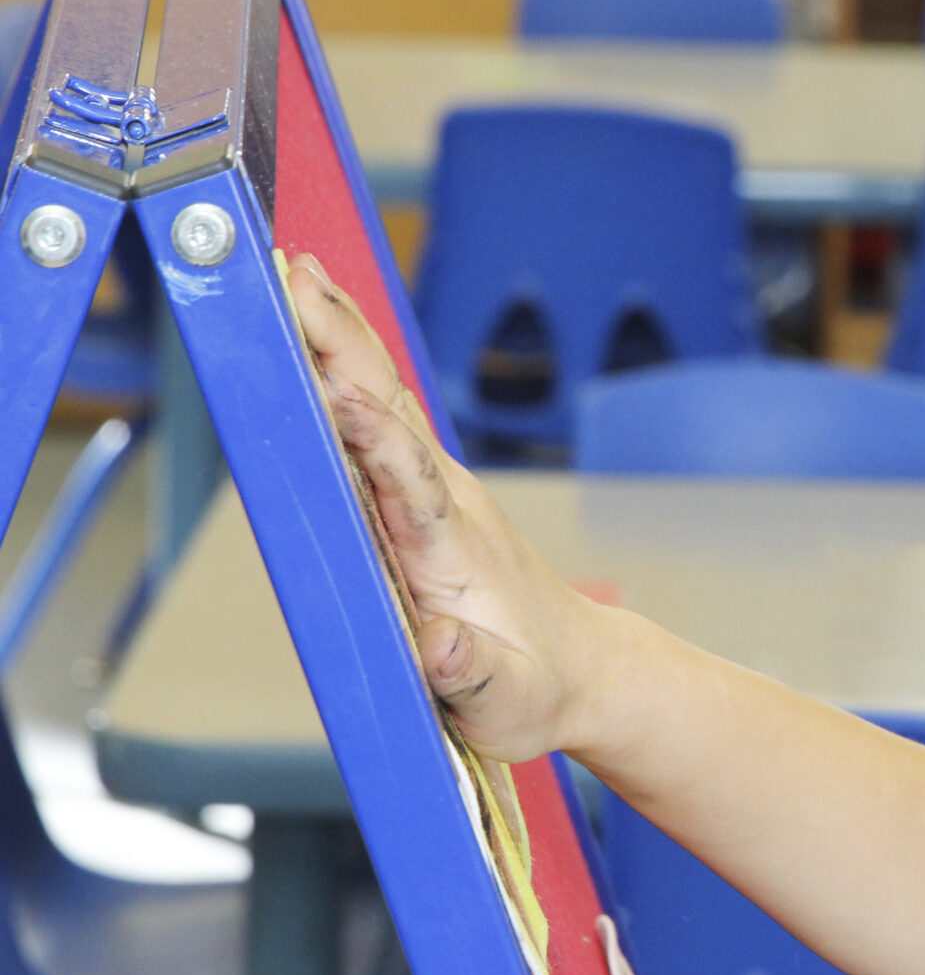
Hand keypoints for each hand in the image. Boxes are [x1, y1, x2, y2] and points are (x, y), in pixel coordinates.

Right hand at [288, 254, 607, 761]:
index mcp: (452, 551)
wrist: (581, 671)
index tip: (338, 394)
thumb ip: (473, 675)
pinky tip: (322, 322)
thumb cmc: (536, 690)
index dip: (373, 441)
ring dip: (341, 335)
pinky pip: (380, 413)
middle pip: (387, 412)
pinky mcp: (423, 489)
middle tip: (293, 280)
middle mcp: (445, 501)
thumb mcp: (507, 702)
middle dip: (341, 348)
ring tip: (296, 271)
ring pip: (383, 396)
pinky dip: (348, 362)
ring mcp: (436, 488)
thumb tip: (442, 649)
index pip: (410, 484)